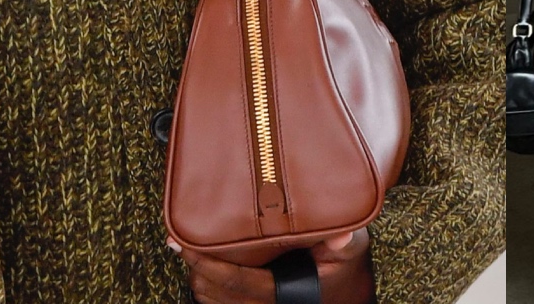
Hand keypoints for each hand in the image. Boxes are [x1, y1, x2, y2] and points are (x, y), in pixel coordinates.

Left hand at [176, 230, 372, 303]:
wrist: (346, 293)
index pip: (237, 283)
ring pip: (214, 302)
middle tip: (181, 242)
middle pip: (216, 294)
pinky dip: (208, 289)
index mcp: (285, 293)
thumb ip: (347, 242)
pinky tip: (202, 269)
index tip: (189, 246)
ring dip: (199, 279)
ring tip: (189, 252)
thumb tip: (340, 236)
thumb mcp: (352, 250)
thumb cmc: (344, 267)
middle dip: (196, 270)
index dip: (209, 265)